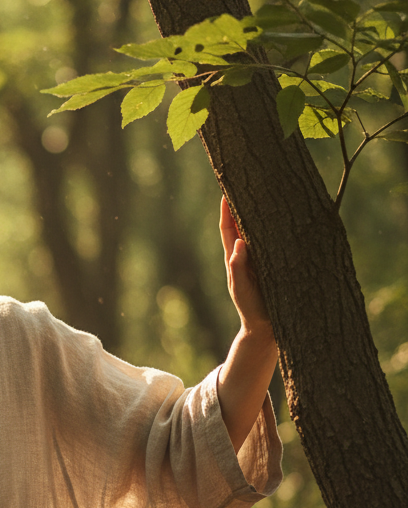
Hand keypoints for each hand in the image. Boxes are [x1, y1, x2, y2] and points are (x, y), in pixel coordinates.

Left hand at [220, 197, 272, 338]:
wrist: (267, 326)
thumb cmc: (251, 307)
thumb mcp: (242, 289)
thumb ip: (239, 268)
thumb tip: (238, 243)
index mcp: (235, 258)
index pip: (228, 228)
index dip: (226, 210)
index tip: (225, 190)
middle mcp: (247, 254)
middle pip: (241, 223)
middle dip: (240, 203)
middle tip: (244, 181)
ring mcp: (260, 258)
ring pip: (257, 229)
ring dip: (258, 212)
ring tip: (262, 191)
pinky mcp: (274, 262)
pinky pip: (272, 239)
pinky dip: (272, 226)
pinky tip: (282, 214)